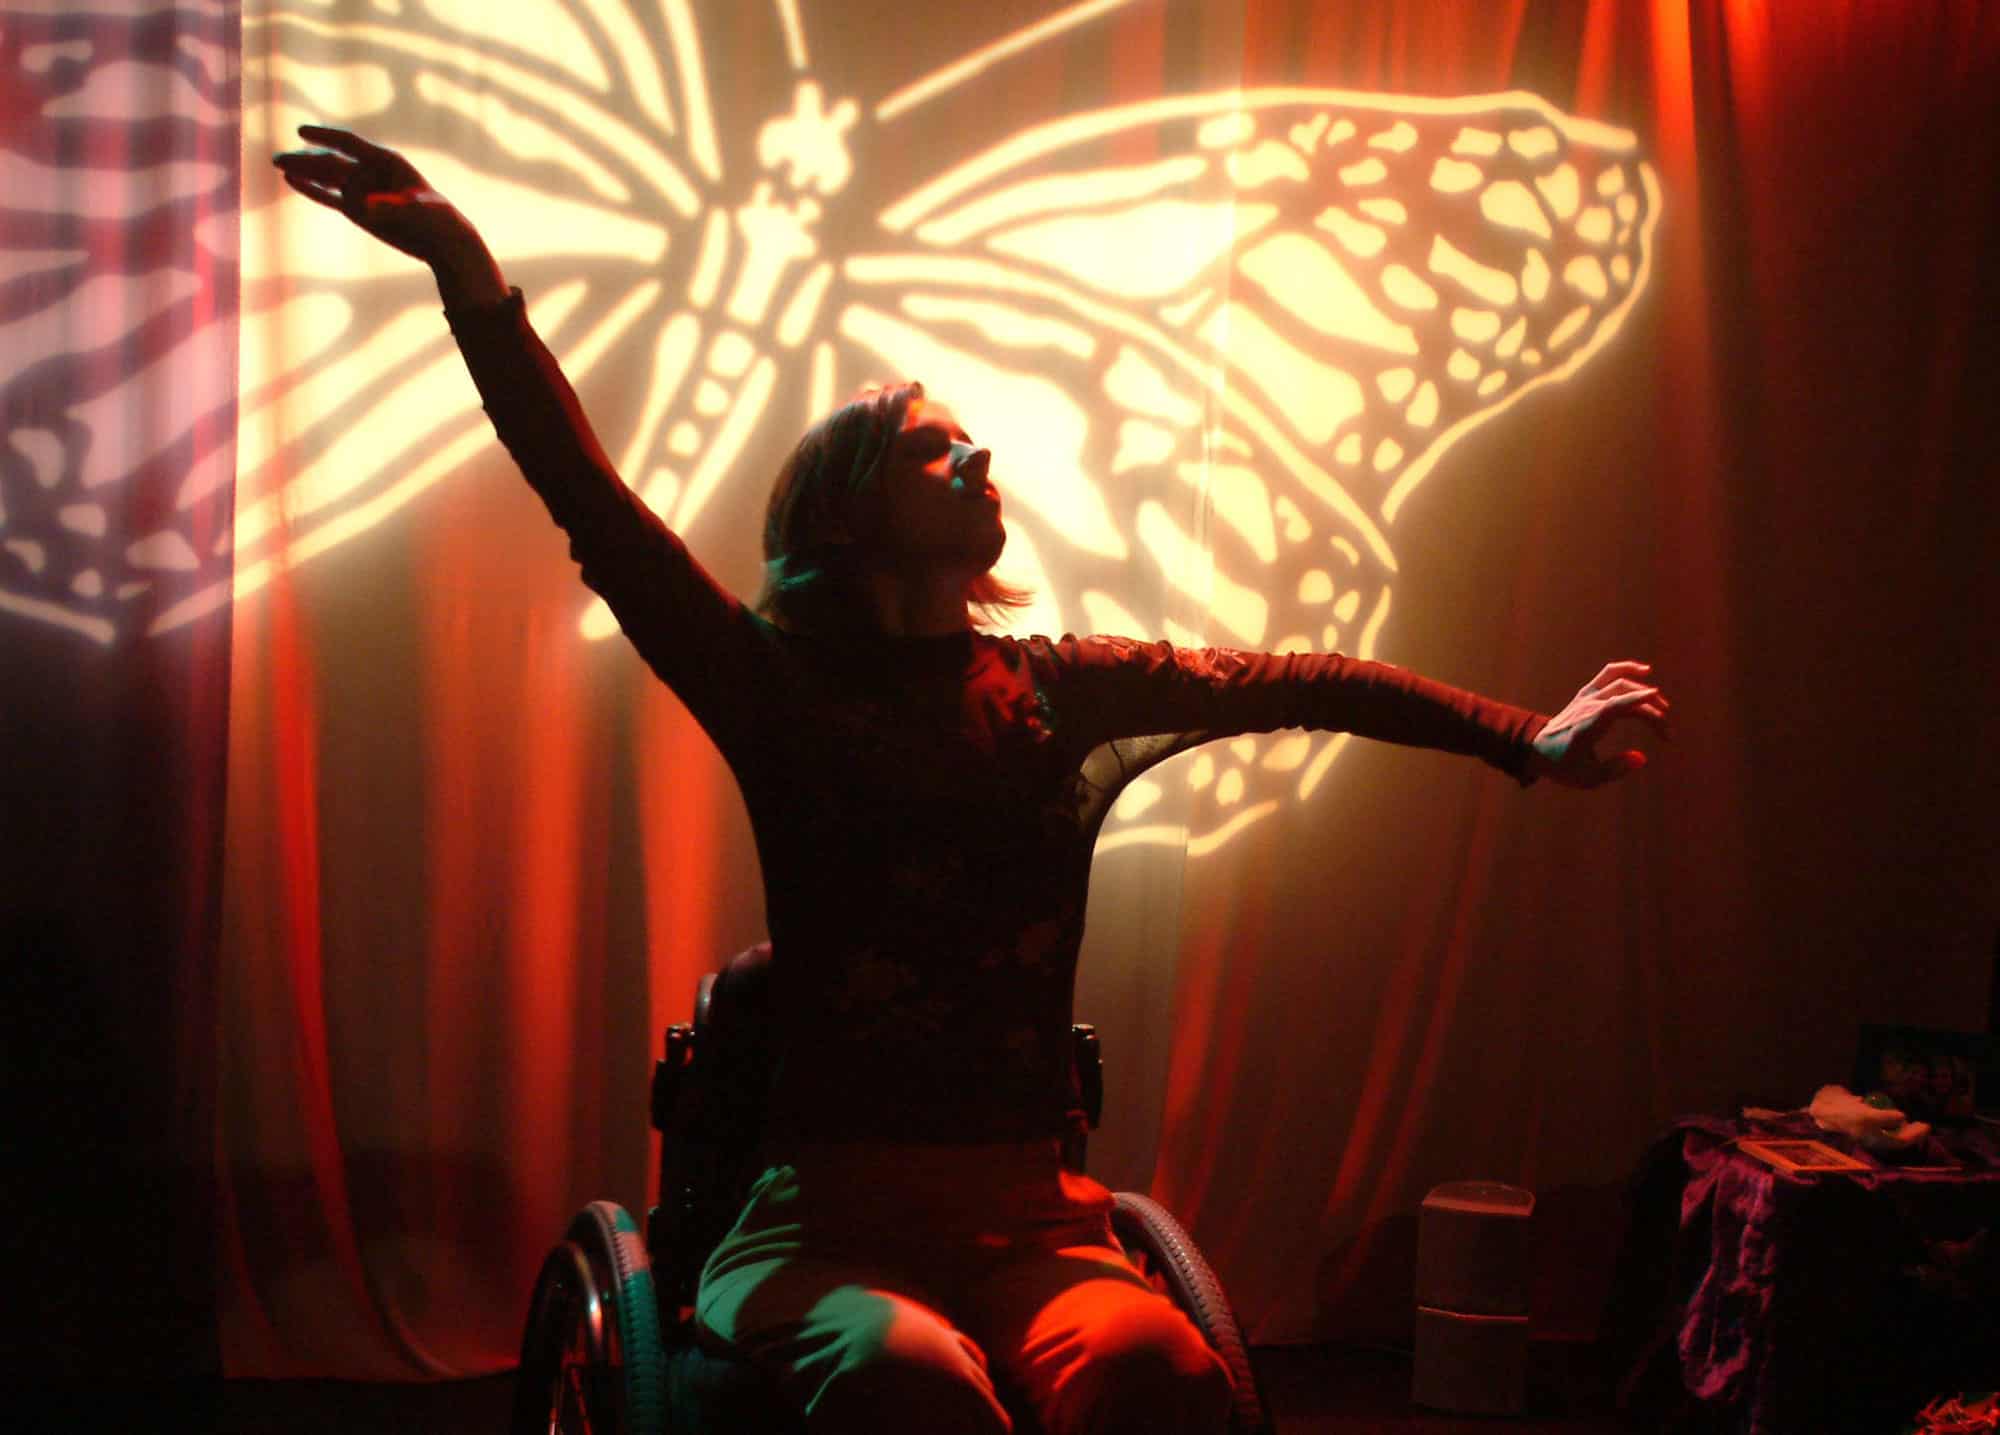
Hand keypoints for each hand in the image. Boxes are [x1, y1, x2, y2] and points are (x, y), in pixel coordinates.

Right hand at [272, 124, 476, 265]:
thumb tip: (366, 206)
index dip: (325, 137)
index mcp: (385, 161)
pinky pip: (328, 196)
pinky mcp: (357, 209)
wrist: (440, 239)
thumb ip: (393, 204)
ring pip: (326, 176)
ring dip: (302, 170)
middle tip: (279, 159)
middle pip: (331, 161)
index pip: (349, 144)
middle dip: (305, 159)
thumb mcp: (418, 210)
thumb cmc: (435, 218)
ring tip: (277, 163)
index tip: (302, 131)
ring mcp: (361, 190)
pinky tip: (291, 180)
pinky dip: (311, 189)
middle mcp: (369, 172)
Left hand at [1527, 661, 1670, 788]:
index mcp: (1587, 726)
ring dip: (1643, 690)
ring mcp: (1586, 697)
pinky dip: (1627, 670)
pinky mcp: (1586, 693)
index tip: (1658, 700)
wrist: (1536, 750)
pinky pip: (1608, 674)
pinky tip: (1645, 671)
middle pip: (1624, 697)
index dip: (1636, 700)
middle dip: (1651, 711)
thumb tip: (1642, 758)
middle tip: (1666, 733)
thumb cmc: (1563, 766)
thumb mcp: (1587, 778)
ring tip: (1662, 705)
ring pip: (1618, 681)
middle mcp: (1587, 707)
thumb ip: (1615, 769)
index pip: (1614, 707)